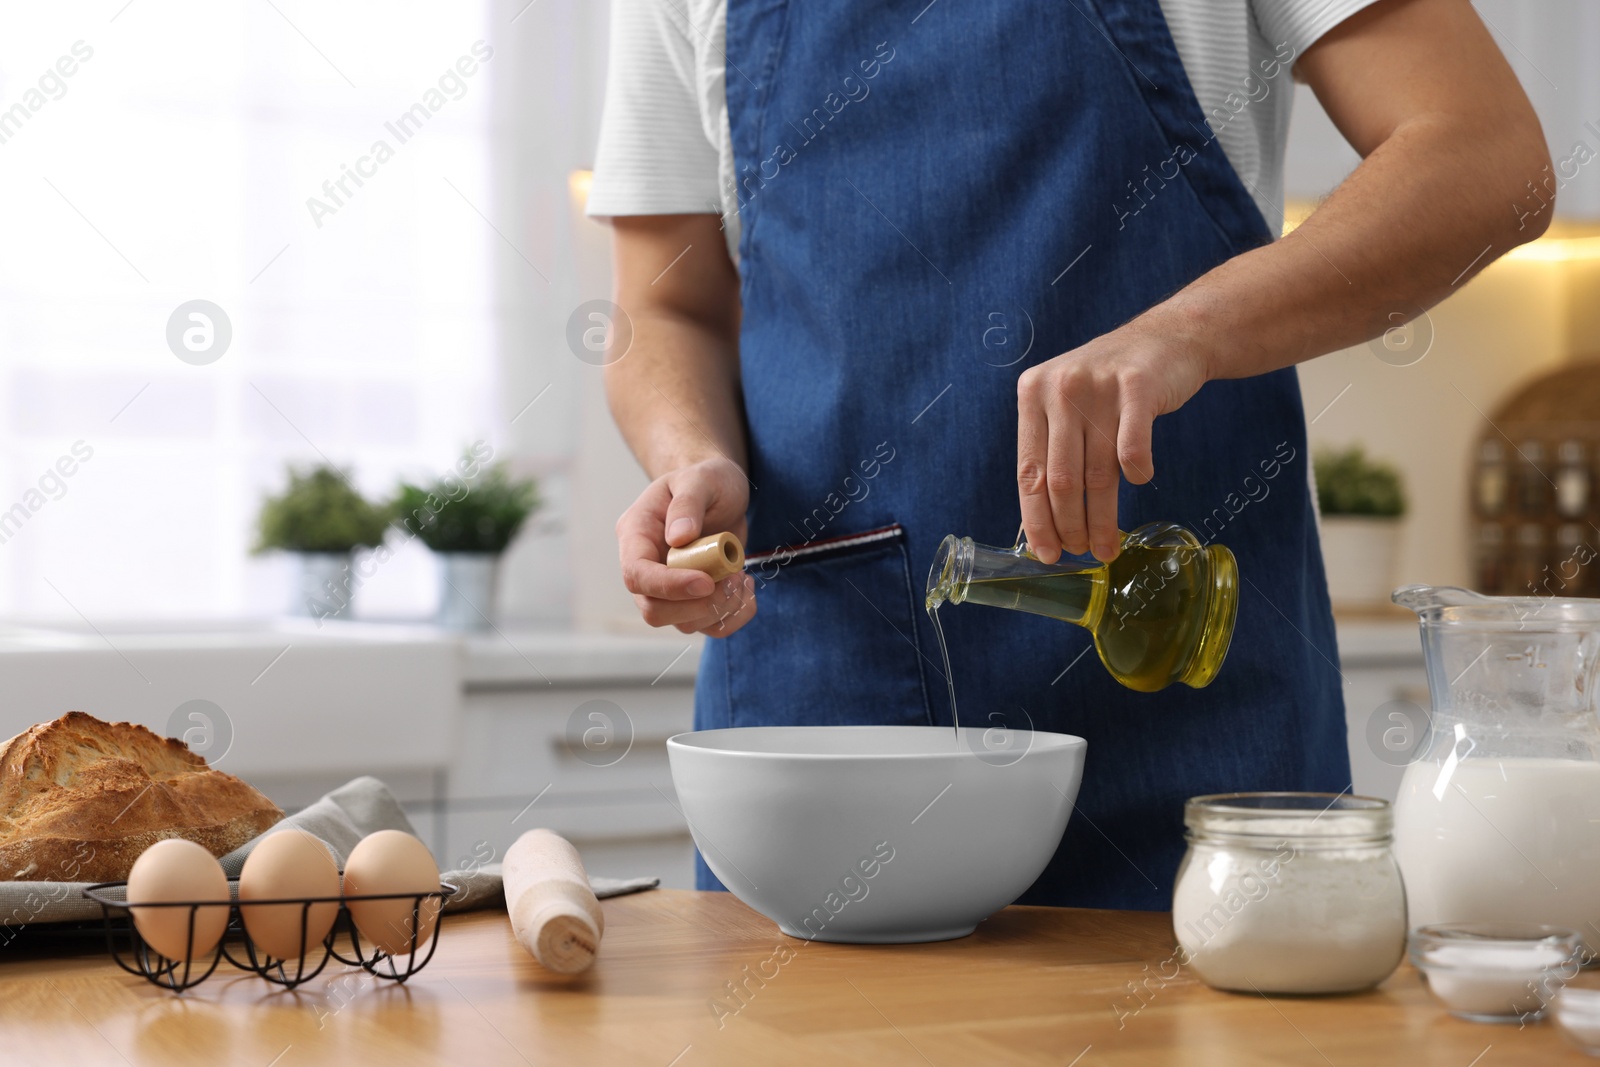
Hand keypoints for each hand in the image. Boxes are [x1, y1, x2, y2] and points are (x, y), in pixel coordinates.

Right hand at [617, 456, 756, 635]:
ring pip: (683, 623)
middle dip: (697, 604)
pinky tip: (746, 587)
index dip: (668, 586)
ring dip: (719, 609)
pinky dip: (733, 616)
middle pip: (654, 609)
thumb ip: (689, 503)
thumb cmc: (707, 480)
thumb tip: (678, 536)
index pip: (637, 574)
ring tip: (742, 578)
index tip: (706, 581)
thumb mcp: (700, 479)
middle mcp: (647, 566)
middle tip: (732, 579)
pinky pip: (709, 625)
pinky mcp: (693, 599)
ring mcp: (669, 587)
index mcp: (636, 534)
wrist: (721, 491)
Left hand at [1016, 312, 1210, 563]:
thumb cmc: (1110, 385)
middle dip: (1070, 526)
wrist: (1166, 339)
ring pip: (1097, 473)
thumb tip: (1044, 524)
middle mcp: (1059, 389)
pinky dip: (1137, 473)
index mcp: (1032, 394)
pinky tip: (1139, 482)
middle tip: (1081, 553)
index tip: (1046, 553)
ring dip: (1102, 519)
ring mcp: (1097, 385)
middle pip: (1061, 478)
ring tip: (1105, 547)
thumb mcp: (1067, 405)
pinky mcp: (1138, 386)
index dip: (1036, 519)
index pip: (1028, 471)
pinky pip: (1132, 448)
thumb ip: (1052, 450)